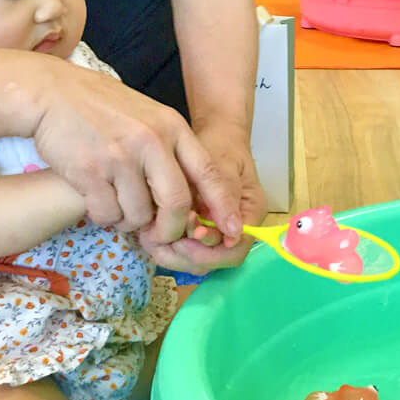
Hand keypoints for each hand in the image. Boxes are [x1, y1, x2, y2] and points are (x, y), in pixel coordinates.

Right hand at [30, 57, 242, 246]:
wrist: (52, 92)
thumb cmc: (102, 107)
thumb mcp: (148, 117)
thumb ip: (170, 150)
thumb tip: (192, 199)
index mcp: (171, 127)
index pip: (209, 172)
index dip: (224, 205)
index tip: (233, 229)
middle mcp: (150, 141)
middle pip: (176, 204)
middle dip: (170, 228)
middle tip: (159, 233)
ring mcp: (119, 157)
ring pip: (139, 215)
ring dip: (129, 220)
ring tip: (116, 200)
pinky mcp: (88, 171)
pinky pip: (107, 214)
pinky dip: (104, 215)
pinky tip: (96, 196)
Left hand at [146, 125, 267, 273]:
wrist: (214, 136)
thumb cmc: (221, 146)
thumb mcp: (223, 165)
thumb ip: (224, 196)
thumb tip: (230, 234)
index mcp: (250, 214)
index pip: (234, 250)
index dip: (210, 251)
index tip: (187, 236)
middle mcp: (235, 229)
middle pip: (214, 262)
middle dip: (186, 256)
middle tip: (160, 240)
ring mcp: (215, 232)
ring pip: (196, 261)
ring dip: (172, 254)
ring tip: (151, 236)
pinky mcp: (197, 230)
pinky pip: (184, 249)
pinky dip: (166, 246)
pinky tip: (150, 233)